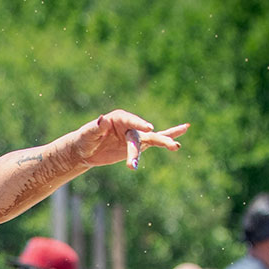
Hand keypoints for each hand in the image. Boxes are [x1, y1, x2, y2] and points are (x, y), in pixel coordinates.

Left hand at [63, 110, 188, 170]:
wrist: (86, 149)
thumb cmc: (85, 139)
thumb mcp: (88, 134)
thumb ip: (96, 127)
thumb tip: (102, 119)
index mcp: (118, 118)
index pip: (130, 121)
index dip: (139, 124)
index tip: (148, 128)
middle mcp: (129, 124)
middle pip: (141, 134)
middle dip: (155, 139)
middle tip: (170, 145)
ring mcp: (135, 135)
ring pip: (152, 138)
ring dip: (164, 142)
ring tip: (177, 146)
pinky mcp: (138, 145)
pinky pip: (155, 141)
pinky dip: (168, 137)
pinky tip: (183, 132)